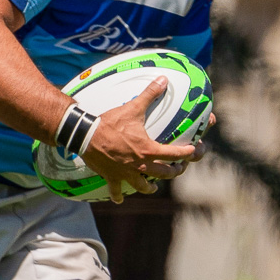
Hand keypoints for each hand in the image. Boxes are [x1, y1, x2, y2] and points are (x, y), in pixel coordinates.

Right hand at [78, 77, 196, 204]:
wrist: (86, 135)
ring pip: (143, 186)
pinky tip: (119, 199)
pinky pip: (116, 191)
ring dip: (150, 188)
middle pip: (164, 174)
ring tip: (153, 187)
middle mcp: (140, 165)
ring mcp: (126, 174)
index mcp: (148, 150)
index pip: (174, 154)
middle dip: (173, 172)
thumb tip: (163, 79)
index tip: (193, 152)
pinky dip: (118, 196)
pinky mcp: (112, 178)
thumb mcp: (133, 107)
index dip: (187, 153)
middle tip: (177, 169)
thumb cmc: (111, 122)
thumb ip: (150, 94)